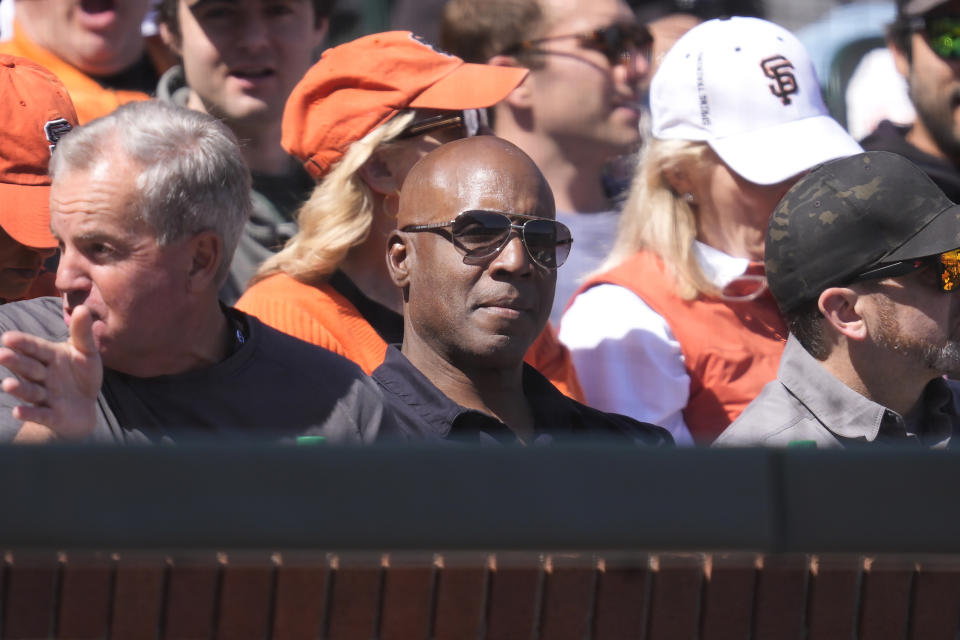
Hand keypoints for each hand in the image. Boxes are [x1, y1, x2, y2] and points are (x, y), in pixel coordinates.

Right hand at [0, 305, 101, 440]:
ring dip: (19, 388)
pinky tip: (18, 412)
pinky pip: (39, 414)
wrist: (84, 408)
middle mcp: (43, 376)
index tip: (8, 337)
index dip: (23, 344)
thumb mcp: (86, 353)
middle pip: (29, 368)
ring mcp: (45, 396)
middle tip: (2, 355)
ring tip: (7, 384)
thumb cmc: (81, 375)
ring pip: (30, 391)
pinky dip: (29, 413)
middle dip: (16, 362)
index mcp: (50, 357)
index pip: (35, 348)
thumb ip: (82, 333)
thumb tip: (83, 307)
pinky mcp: (51, 415)